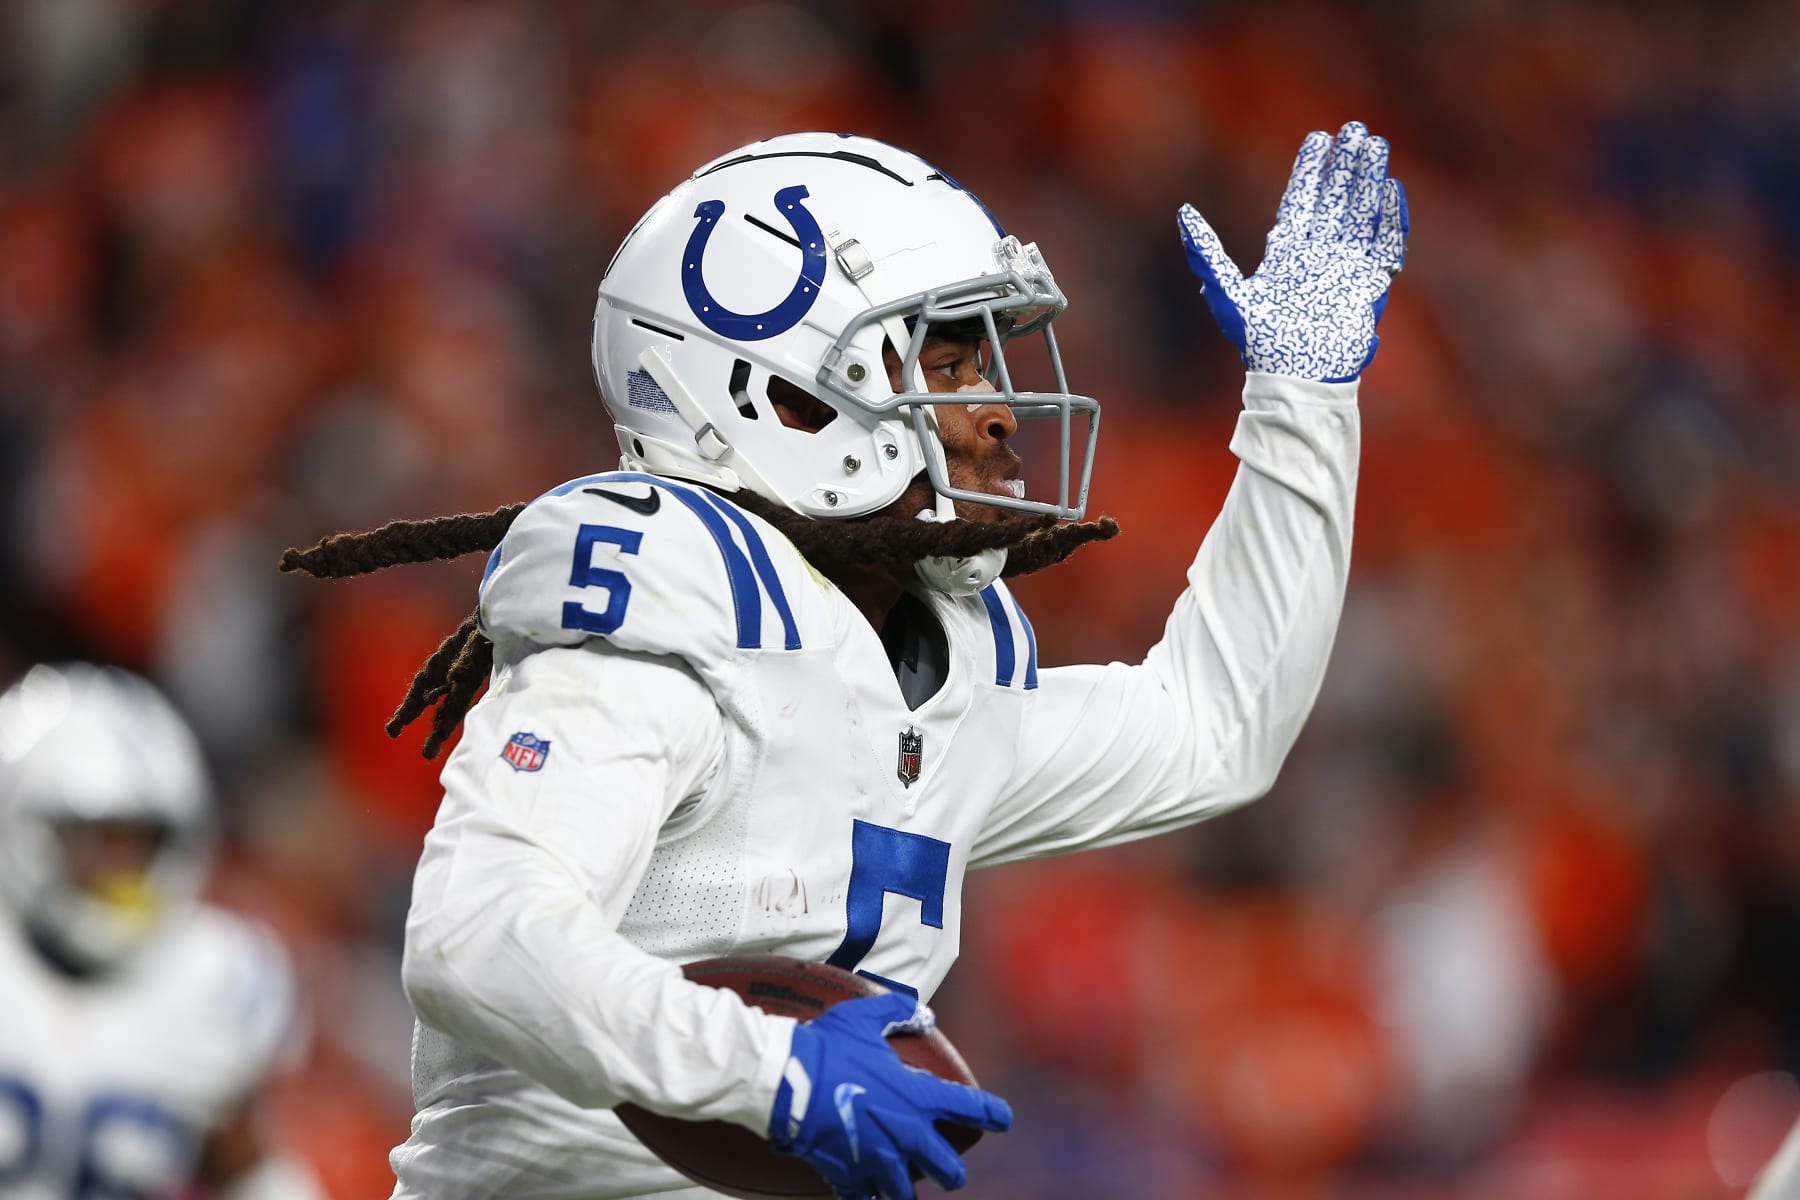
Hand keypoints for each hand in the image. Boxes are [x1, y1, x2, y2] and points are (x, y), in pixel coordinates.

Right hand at [768, 992, 1012, 1198]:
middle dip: (951, 1173)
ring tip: (903, 1192)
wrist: (786, 1080)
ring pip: (905, 1195)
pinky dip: (863, 1196)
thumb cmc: (827, 1046)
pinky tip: (861, 1193)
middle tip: (949, 1172)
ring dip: (905, 1192)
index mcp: (917, 1096)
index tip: (1003, 1120)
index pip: (971, 1108)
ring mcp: (877, 1160)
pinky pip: (862, 1199)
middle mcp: (905, 1134)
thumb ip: (898, 1012)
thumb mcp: (865, 1017)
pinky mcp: (847, 1176)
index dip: (993, 1115)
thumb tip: (925, 1014)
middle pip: (948, 1170)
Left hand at [1177, 120, 1408, 382]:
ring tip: (1376, 145)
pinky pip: (1385, 245)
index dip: (1310, 170)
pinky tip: (1392, 190)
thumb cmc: (1259, 343)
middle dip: (1345, 165)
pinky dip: (1391, 219)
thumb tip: (1183, 213)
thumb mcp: (1226, 295)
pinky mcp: (1370, 286)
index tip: (1318, 138)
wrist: (1296, 378)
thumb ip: (1206, 253)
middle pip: (1335, 200)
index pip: (1301, 201)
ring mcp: (1346, 269)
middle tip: (1354, 128)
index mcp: (1286, 255)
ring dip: (1369, 181)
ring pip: (1361, 214)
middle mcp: (1318, 256)